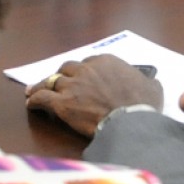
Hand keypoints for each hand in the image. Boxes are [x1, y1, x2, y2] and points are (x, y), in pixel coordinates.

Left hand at [26, 55, 162, 137]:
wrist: (130, 121)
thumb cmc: (143, 104)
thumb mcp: (153, 87)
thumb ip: (148, 81)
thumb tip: (151, 82)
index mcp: (107, 61)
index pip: (89, 61)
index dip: (84, 70)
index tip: (83, 78)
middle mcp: (87, 69)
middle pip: (68, 68)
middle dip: (63, 75)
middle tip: (59, 82)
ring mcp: (72, 85)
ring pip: (51, 81)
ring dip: (43, 85)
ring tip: (34, 90)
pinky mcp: (61, 103)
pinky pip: (42, 97)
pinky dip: (35, 100)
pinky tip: (31, 104)